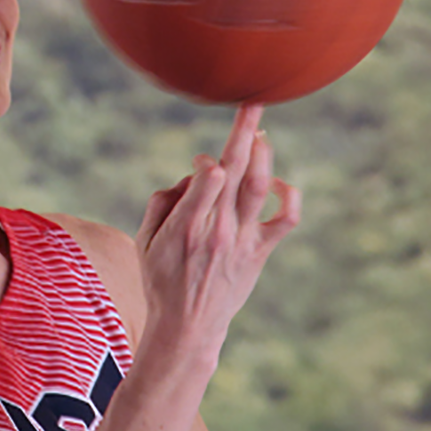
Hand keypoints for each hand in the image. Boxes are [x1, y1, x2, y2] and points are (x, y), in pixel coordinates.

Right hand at [134, 104, 301, 364]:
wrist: (188, 328)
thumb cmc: (161, 280)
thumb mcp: (143, 241)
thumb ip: (162, 201)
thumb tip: (192, 176)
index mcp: (186, 226)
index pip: (207, 177)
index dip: (205, 162)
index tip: (199, 165)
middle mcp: (218, 230)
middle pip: (235, 170)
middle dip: (243, 131)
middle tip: (252, 102)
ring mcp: (243, 240)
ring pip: (260, 187)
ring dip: (263, 155)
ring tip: (260, 134)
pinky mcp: (260, 252)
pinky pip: (285, 219)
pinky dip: (287, 195)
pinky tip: (275, 182)